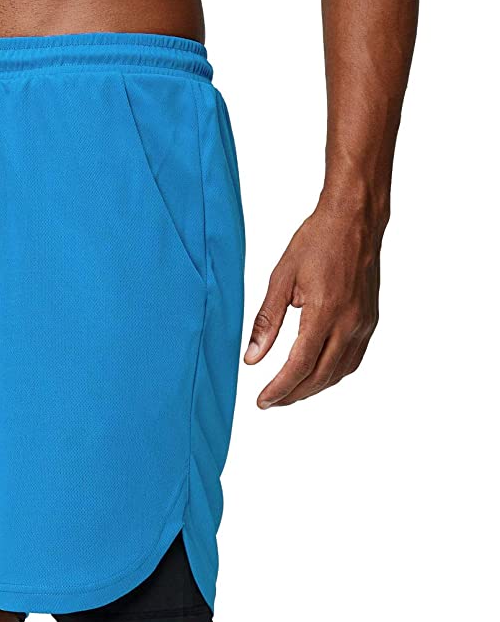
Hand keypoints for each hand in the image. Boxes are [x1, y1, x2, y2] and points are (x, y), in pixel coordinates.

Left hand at [245, 196, 383, 407]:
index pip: (299, 366)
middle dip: (293, 394)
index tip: (262, 401)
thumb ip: (266, 321)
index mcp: (325, 312)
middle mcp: (349, 323)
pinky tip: (316, 373)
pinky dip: (332, 374)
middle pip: (319, 376)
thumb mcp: (281, 278)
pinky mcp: (370, 321)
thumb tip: (252, 358)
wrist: (356, 218)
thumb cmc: (317, 241)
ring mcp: (364, 324)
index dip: (279, 388)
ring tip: (289, 392)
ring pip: (338, 373)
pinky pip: (352, 360)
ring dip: (313, 388)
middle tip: (271, 402)